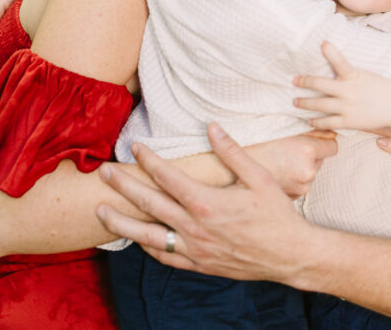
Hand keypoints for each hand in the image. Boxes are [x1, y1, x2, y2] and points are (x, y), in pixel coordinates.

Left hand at [96, 123, 314, 282]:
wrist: (290, 254)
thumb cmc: (277, 214)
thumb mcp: (259, 177)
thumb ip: (231, 152)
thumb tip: (211, 126)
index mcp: (207, 203)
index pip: (167, 177)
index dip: (149, 160)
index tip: (135, 147)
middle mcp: (195, 228)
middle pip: (149, 204)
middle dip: (123, 186)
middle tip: (104, 173)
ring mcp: (195, 249)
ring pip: (147, 236)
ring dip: (121, 222)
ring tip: (100, 212)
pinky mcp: (199, 265)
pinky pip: (165, 256)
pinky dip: (146, 246)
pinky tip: (136, 239)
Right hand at [244, 130, 336, 197]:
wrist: (229, 172)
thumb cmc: (251, 145)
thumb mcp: (279, 130)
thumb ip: (305, 131)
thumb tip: (327, 131)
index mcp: (306, 151)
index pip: (332, 146)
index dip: (323, 141)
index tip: (313, 138)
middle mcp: (308, 171)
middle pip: (320, 160)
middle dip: (309, 154)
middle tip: (288, 148)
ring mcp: (300, 187)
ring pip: (309, 173)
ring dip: (299, 167)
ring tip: (279, 161)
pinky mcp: (292, 197)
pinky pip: (299, 185)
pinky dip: (291, 179)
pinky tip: (276, 172)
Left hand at [294, 42, 390, 131]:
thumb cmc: (379, 87)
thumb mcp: (365, 74)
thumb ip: (348, 73)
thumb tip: (333, 63)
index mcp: (354, 76)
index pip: (341, 62)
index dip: (331, 52)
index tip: (322, 43)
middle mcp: (349, 91)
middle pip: (321, 85)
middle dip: (306, 82)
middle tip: (294, 81)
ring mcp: (348, 107)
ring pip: (321, 105)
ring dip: (306, 103)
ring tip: (295, 102)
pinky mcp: (349, 121)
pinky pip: (329, 122)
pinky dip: (317, 122)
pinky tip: (309, 121)